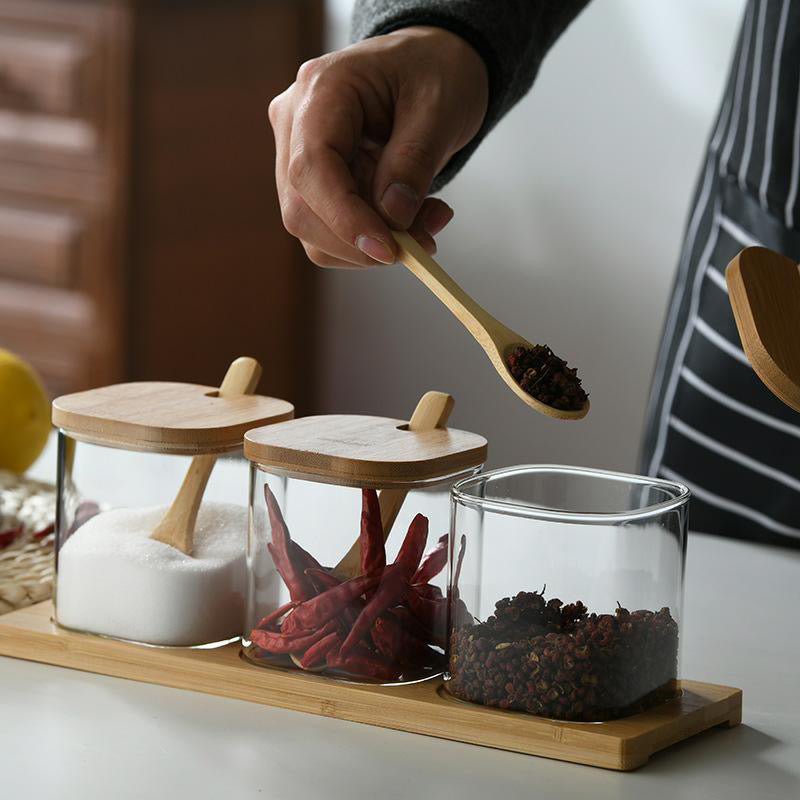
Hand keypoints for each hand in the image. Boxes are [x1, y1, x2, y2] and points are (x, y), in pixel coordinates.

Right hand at [268, 26, 488, 266]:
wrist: (432, 64)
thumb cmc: (435, 72)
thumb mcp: (440, 108)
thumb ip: (414, 162)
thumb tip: (393, 217)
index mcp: (321, 89)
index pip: (310, 168)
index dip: (344, 218)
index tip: (388, 250)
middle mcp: (295, 122)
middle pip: (302, 209)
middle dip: (360, 241)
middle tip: (422, 243)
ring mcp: (297, 154)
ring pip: (314, 230)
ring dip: (370, 245)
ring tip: (427, 221)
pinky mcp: (315, 182)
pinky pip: (331, 230)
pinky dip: (372, 239)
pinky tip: (411, 219)